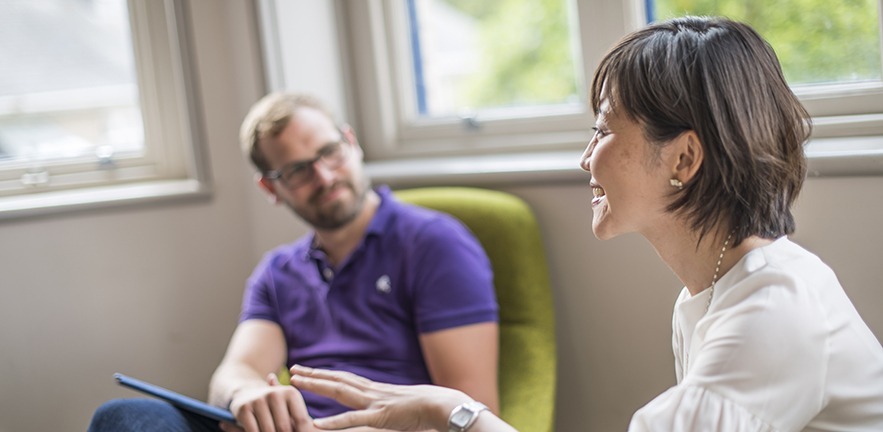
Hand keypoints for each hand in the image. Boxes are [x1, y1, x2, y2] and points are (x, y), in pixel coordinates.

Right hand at [219, 373, 315, 431]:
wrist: (246, 393)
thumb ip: (304, 423)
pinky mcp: (243, 408)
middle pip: (285, 428)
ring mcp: (258, 400)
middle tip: (284, 431)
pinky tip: (259, 431)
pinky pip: (253, 431)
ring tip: (273, 429)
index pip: (302, 420)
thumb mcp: (291, 411)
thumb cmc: (276, 408)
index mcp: (291, 393)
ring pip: (269, 431)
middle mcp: (275, 394)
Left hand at [290, 365, 469, 430]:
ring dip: (317, 386)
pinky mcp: (380, 418)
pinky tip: (317, 423)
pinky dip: (333, 422)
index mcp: (377, 391)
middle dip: (315, 375)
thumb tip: (386, 408)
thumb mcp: (403, 406)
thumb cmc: (429, 408)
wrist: (444, 406)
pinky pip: (352, 420)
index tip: (311, 370)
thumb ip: (390, 406)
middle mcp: (372, 392)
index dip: (327, 374)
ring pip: (339, 392)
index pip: (346, 379)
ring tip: (297, 382)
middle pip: (338, 380)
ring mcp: (374, 403)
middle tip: (294, 369)